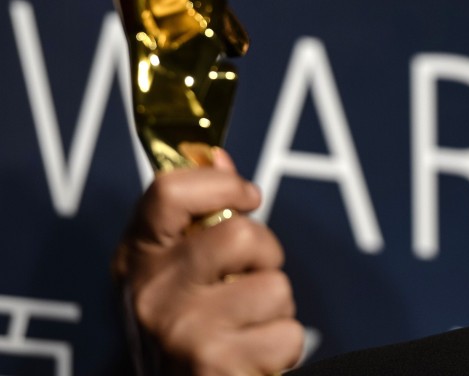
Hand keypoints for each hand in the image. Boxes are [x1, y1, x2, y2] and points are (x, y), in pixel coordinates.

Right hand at [114, 147, 302, 374]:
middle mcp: (152, 293)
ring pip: (276, 287)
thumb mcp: (174, 267)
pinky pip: (288, 334)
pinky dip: (282, 346)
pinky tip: (252, 355)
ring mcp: (182, 331)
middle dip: (267, 255)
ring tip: (247, 324)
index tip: (248, 196)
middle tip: (249, 277)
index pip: (170, 191)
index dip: (222, 183)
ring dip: (276, 308)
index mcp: (138, 257)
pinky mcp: (216, 367)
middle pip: (244, 235)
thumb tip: (218, 155)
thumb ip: (198, 213)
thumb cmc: (182, 323)